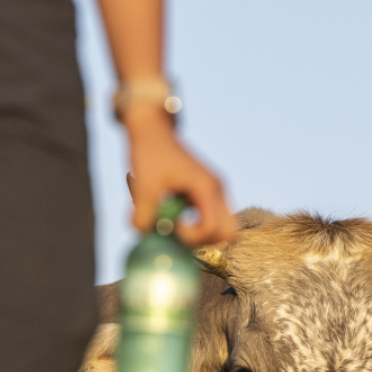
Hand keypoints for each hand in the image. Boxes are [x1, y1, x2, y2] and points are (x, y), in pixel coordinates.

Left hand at [123, 108, 235, 246]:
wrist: (152, 130)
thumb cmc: (148, 153)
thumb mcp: (143, 185)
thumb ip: (143, 214)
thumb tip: (145, 237)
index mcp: (207, 187)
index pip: (213, 228)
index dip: (192, 237)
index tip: (172, 226)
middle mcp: (218, 190)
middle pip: (228, 234)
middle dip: (203, 241)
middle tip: (178, 232)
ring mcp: (216, 192)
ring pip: (222, 229)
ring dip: (199, 234)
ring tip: (175, 222)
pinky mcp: (208, 194)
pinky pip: (212, 219)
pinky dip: (196, 225)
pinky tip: (175, 215)